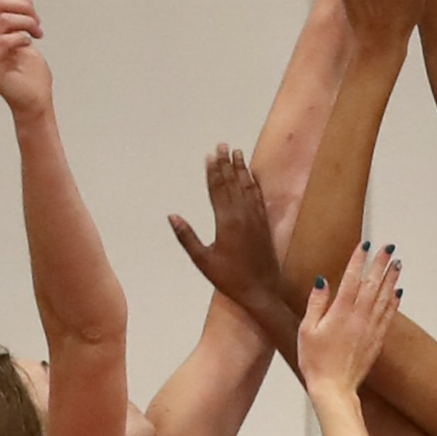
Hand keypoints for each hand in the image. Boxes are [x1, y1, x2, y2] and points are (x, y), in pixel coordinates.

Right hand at [0, 0, 50, 116]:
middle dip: (25, 9)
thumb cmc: (32, 74)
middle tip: (38, 25)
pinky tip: (30, 45)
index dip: (21, 1)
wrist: (36, 101)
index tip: (35, 17)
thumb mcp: (23, 38)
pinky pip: (4, 41)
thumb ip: (14, 19)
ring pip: (4, 20)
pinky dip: (22, 38)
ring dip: (27, 23)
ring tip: (37, 33)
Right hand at [168, 147, 282, 318]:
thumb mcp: (203, 261)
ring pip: (247, 186)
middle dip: (225, 163)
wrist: (262, 290)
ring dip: (241, 168)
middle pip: (232, 183)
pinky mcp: (264, 224)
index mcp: (226, 222)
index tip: (209, 155)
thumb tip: (172, 216)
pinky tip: (252, 175)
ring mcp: (256, 218)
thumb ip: (187, 237)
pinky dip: (254, 183)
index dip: (212, 171)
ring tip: (237, 152)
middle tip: (222, 145)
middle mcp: (242, 215)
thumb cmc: (229, 279)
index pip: (217, 190)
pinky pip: (258, 197)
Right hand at [298, 243, 401, 399]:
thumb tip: (322, 282)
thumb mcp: (307, 331)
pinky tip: (398, 292)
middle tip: (389, 248)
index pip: (352, 279)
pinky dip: (394, 302)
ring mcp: (370, 328)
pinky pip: (388, 316)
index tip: (365, 245)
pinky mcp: (376, 340)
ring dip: (391, 279)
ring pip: (384, 297)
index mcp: (340, 312)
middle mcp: (359, 317)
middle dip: (381, 264)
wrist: (334, 388)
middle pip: (372, 284)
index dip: (359, 260)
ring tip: (397, 263)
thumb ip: (316, 304)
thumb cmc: (316, 362)